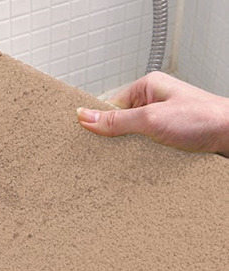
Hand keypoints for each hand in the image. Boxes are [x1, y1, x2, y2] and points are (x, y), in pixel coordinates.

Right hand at [77, 72, 228, 155]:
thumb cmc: (204, 119)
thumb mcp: (151, 119)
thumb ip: (117, 121)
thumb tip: (84, 117)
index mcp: (147, 87)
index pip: (110, 106)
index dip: (99, 123)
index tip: (88, 139)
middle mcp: (154, 102)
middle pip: (120, 124)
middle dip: (115, 140)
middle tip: (109, 154)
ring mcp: (161, 121)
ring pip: (132, 138)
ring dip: (130, 151)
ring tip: (130, 159)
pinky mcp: (168, 138)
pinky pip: (144, 148)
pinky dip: (141, 157)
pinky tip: (140, 164)